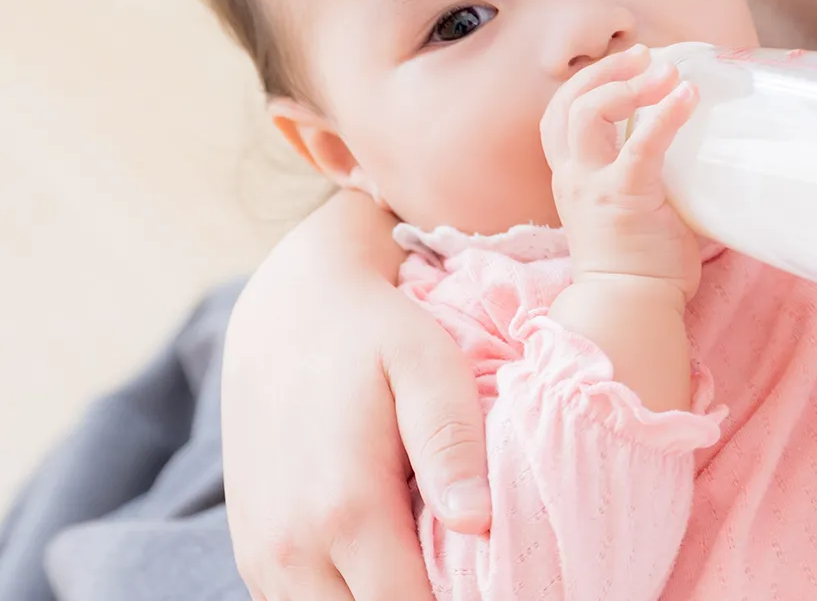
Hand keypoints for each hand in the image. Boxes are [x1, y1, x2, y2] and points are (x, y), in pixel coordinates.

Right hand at [222, 189, 489, 600]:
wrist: (288, 306)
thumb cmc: (375, 332)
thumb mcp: (428, 367)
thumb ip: (452, 445)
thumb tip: (480, 525)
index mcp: (345, 509)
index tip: (504, 586)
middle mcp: (290, 547)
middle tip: (473, 579)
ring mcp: (262, 555)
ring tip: (435, 573)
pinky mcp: (252, 551)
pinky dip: (345, 598)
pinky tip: (389, 565)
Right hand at [540, 44, 700, 298]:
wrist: (631, 306)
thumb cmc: (641, 263)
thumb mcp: (630, 207)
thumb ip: (643, 175)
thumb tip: (694, 148)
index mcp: (572, 178)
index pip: (558, 116)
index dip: (585, 83)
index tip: (625, 66)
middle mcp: (574, 177)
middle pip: (566, 106)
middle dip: (603, 72)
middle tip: (644, 55)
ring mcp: (594, 187)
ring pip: (587, 115)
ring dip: (626, 84)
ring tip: (665, 71)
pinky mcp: (625, 198)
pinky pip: (640, 146)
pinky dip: (664, 115)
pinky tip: (687, 95)